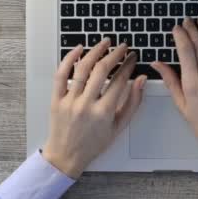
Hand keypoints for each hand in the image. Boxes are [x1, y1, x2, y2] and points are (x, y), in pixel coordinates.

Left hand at [42, 40, 146, 177]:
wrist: (66, 156)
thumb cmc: (94, 143)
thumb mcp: (119, 126)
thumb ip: (133, 102)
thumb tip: (141, 80)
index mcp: (104, 113)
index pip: (119, 80)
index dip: (129, 65)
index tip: (133, 57)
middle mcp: (86, 105)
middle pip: (102, 70)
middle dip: (115, 54)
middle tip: (122, 47)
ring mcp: (69, 101)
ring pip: (82, 68)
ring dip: (95, 51)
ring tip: (105, 43)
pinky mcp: (56, 99)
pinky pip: (61, 74)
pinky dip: (69, 59)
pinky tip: (78, 49)